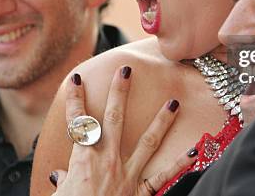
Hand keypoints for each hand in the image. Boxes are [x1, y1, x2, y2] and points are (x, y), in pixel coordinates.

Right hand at [50, 66, 196, 195]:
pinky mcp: (140, 192)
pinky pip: (163, 176)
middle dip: (119, 93)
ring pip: (147, 142)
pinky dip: (180, 164)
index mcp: (83, 160)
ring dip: (161, 121)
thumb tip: (59, 176)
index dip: (76, 100)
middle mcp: (107, 161)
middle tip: (126, 70)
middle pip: (113, 119)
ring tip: (173, 102)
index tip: (77, 80)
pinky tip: (195, 150)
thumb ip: (63, 183)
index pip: (78, 123)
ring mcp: (127, 175)